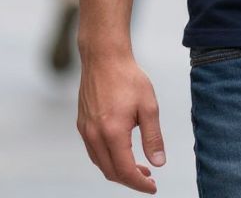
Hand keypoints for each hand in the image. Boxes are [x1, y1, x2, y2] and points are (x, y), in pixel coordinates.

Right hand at [78, 53, 165, 193]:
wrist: (104, 56)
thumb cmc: (128, 77)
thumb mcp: (149, 106)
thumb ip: (153, 137)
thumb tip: (158, 163)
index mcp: (112, 133)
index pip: (125, 171)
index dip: (140, 184)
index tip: (153, 187)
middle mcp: (94, 135)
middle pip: (110, 172)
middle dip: (130, 180)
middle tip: (148, 178)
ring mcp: (85, 130)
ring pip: (100, 163)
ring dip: (118, 170)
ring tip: (138, 167)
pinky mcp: (81, 123)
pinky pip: (93, 151)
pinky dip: (108, 158)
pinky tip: (121, 151)